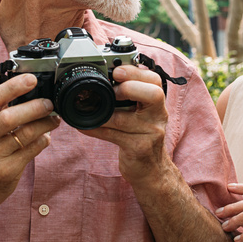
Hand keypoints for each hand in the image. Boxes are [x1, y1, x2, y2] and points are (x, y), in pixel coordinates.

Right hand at [0, 74, 59, 211]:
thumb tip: (24, 93)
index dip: (13, 87)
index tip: (31, 79)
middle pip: (9, 117)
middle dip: (34, 107)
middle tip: (48, 103)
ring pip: (25, 134)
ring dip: (44, 124)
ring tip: (53, 119)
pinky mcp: (7, 172)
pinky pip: (31, 151)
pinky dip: (43, 141)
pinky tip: (46, 137)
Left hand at [82, 64, 169, 183]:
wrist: (152, 170)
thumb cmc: (141, 136)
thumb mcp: (141, 114)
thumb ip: (129, 97)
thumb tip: (102, 78)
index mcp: (157, 103)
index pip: (154, 80)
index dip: (135, 72)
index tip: (116, 71)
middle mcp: (158, 116)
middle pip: (154, 94)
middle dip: (128, 88)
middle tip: (112, 91)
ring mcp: (151, 133)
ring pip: (124, 118)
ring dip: (102, 113)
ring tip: (87, 108)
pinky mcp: (138, 148)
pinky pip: (112, 135)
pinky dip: (95, 129)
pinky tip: (83, 125)